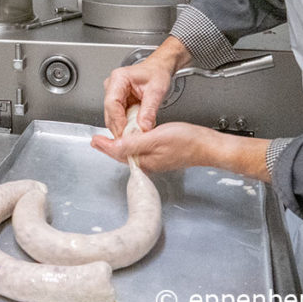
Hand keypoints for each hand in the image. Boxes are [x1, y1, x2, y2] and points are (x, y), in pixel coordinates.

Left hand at [90, 122, 214, 171]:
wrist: (207, 146)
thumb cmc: (187, 141)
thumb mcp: (156, 138)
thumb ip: (135, 143)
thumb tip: (116, 146)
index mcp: (144, 160)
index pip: (118, 153)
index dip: (105, 146)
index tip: (94, 140)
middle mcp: (148, 163)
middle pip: (122, 155)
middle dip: (109, 147)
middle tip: (96, 140)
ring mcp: (155, 160)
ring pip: (131, 153)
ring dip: (119, 146)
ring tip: (108, 140)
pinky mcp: (161, 156)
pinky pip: (141, 151)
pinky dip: (132, 144)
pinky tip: (131, 139)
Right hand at [103, 36, 190, 136]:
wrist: (158, 69)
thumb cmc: (156, 74)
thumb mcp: (156, 91)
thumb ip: (149, 110)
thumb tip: (143, 127)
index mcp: (119, 78)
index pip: (112, 103)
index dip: (118, 121)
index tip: (126, 134)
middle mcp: (112, 86)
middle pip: (110, 113)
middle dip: (120, 128)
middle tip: (132, 141)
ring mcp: (112, 95)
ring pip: (112, 118)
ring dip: (123, 129)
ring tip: (135, 137)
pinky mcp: (116, 103)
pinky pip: (118, 118)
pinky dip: (126, 126)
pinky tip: (135, 131)